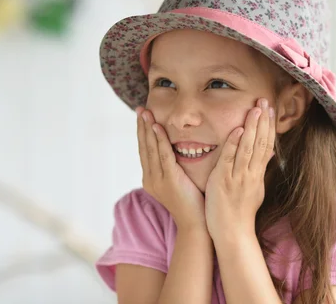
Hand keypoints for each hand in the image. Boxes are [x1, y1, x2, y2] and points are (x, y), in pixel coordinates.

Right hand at [137, 107, 206, 231]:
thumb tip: (178, 153)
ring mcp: (158, 180)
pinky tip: (157, 127)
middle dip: (141, 127)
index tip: (142, 117)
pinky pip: (163, 155)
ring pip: (150, 148)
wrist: (196, 225)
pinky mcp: (169, 180)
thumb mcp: (179, 184)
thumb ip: (175, 169)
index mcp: (151, 179)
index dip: (143, 133)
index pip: (145, 151)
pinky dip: (159, 140)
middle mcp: (150, 178)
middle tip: (140, 109)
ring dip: (147, 129)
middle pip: (144, 147)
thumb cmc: (192, 204)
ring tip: (145, 113)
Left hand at [204, 98, 275, 240]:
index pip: (267, 145)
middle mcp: (251, 174)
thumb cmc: (239, 213)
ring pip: (249, 148)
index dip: (269, 126)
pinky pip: (230, 160)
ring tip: (257, 108)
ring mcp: (238, 177)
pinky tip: (239, 130)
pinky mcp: (224, 181)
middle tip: (265, 100)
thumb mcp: (254, 190)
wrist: (232, 233)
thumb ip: (258, 170)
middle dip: (263, 120)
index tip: (270, 109)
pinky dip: (234, 145)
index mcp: (257, 175)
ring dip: (253, 127)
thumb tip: (266, 154)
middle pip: (261, 143)